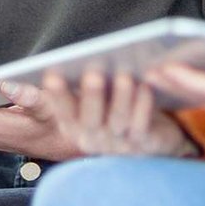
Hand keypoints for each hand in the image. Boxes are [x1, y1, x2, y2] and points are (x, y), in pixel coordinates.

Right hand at [40, 70, 196, 158]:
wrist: (151, 135)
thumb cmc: (115, 107)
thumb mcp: (95, 99)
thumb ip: (83, 86)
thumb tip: (73, 60)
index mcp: (74, 128)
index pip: (64, 113)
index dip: (58, 96)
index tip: (53, 76)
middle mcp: (92, 140)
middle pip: (90, 120)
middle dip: (91, 96)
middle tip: (93, 73)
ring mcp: (118, 145)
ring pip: (118, 120)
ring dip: (121, 97)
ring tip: (124, 75)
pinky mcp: (142, 144)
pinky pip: (141, 125)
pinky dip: (143, 104)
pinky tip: (145, 86)